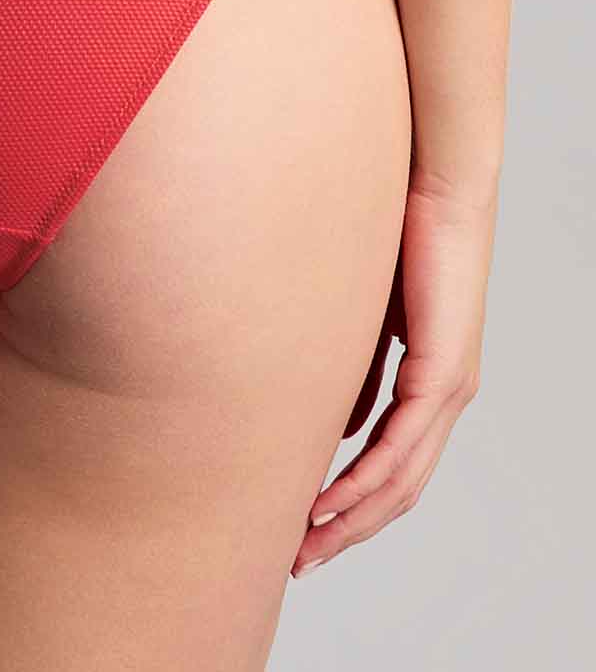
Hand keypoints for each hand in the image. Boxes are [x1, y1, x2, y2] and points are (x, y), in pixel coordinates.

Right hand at [292, 172, 494, 576]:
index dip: (351, 504)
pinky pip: (402, 446)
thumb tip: (336, 420)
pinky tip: (329, 502)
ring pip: (402, 480)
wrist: (437, 189)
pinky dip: (363, 480)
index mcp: (431, 383)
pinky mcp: (444, 373)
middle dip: (347, 530)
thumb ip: (352, 368)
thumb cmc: (397, 236)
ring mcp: (450, 389)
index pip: (393, 464)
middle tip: (299, 561)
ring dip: (351, 519)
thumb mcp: (362, 315)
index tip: (303, 528)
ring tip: (305, 545)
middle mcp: (447, 397)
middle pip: (399, 489)